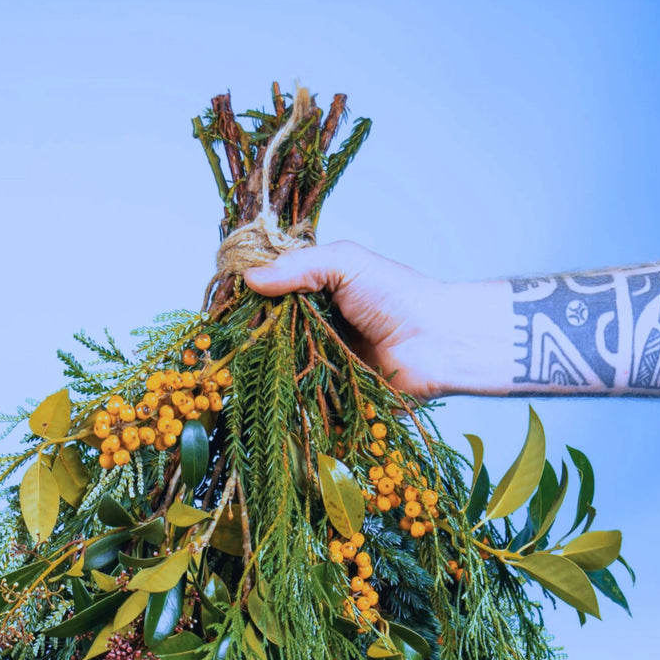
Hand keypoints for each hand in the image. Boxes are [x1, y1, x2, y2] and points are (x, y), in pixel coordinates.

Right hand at [243, 242, 506, 399]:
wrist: (438, 343)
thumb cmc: (398, 296)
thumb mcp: (347, 264)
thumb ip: (301, 266)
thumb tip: (251, 278)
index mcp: (317, 291)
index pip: (270, 292)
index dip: (247, 296)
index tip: (221, 302)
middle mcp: (315, 325)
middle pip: (269, 331)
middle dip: (249, 335)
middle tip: (224, 340)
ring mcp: (321, 360)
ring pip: (280, 364)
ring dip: (263, 366)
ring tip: (236, 368)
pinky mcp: (331, 394)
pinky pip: (301, 396)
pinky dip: (285, 394)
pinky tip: (264, 392)